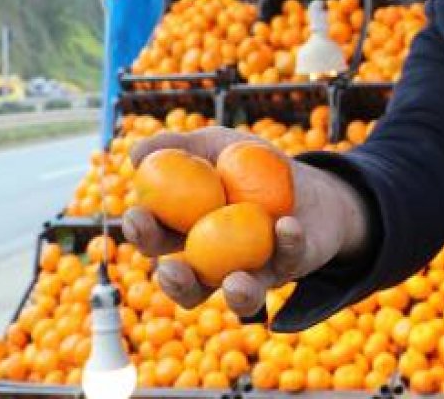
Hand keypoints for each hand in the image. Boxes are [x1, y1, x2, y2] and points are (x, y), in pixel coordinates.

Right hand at [121, 127, 369, 317]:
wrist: (308, 182)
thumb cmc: (254, 165)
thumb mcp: (217, 146)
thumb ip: (178, 147)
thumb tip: (135, 154)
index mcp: (186, 233)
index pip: (156, 239)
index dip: (142, 232)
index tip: (138, 216)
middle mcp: (214, 263)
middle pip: (187, 282)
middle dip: (174, 282)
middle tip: (170, 270)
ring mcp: (252, 271)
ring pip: (237, 296)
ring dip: (235, 294)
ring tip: (234, 282)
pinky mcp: (288, 267)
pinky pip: (287, 262)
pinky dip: (287, 244)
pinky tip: (286, 225)